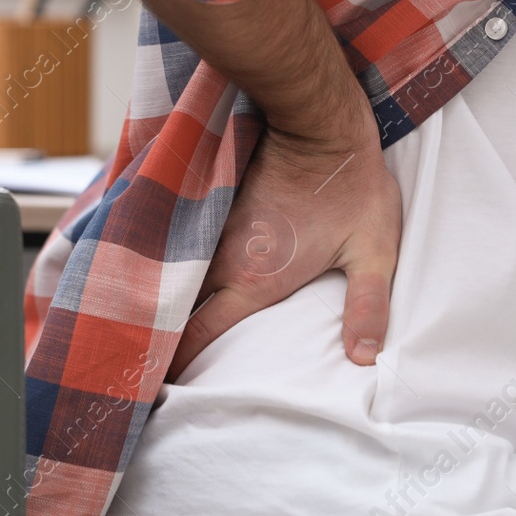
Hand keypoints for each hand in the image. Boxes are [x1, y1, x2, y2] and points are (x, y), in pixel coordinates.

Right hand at [167, 118, 403, 380]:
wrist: (322, 124)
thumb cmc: (354, 189)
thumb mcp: (374, 250)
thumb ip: (367, 307)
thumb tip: (364, 360)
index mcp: (254, 281)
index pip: (197, 335)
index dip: (173, 367)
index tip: (154, 392)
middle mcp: (223, 258)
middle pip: (174, 310)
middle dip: (155, 339)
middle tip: (141, 368)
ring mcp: (214, 226)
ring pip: (174, 274)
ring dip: (162, 299)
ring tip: (146, 329)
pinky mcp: (216, 202)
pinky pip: (184, 243)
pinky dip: (174, 264)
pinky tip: (171, 276)